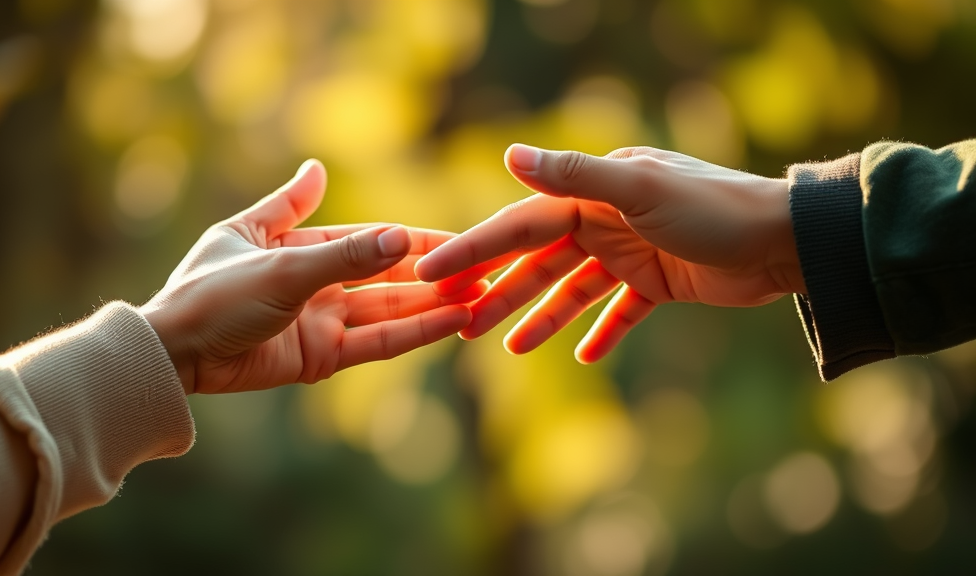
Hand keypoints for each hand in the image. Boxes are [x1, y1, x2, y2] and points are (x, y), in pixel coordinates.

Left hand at [141, 160, 483, 394]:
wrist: (175, 354)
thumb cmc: (214, 294)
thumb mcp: (281, 263)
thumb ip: (344, 251)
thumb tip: (391, 223)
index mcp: (296, 242)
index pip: (367, 238)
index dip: (412, 239)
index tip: (456, 238)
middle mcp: (312, 280)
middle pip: (385, 275)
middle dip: (432, 274)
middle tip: (482, 269)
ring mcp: (319, 320)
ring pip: (387, 309)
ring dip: (431, 304)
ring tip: (479, 297)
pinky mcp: (321, 357)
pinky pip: (375, 342)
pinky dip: (413, 334)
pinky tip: (451, 324)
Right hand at [414, 144, 801, 362]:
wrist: (785, 241)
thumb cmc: (714, 210)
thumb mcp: (640, 191)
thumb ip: (574, 176)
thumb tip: (509, 155)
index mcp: (594, 194)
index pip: (520, 223)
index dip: (474, 249)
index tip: (431, 274)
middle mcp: (606, 219)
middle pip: (540, 260)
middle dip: (501, 292)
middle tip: (463, 326)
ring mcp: (631, 252)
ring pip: (573, 289)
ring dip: (542, 317)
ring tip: (509, 347)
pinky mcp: (658, 282)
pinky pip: (620, 310)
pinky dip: (602, 330)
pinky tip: (585, 357)